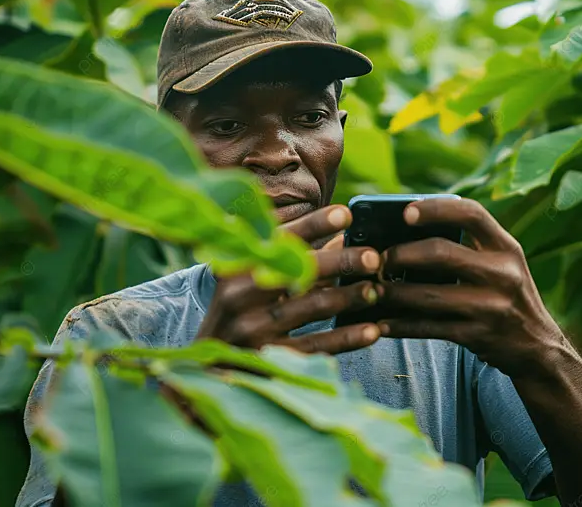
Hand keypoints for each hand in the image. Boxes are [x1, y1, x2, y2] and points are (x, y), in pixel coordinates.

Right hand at [197, 205, 384, 354]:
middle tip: (375, 257)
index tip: (346, 214)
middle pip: (299, 270)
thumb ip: (290, 257)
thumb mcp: (251, 279)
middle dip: (341, 261)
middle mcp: (240, 294)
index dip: (314, 224)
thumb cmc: (240, 310)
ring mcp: (253, 328)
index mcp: (237, 265)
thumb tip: (342, 239)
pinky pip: (316, 344)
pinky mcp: (269, 358)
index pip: (281, 237)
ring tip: (377, 290)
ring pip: (312, 306)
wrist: (204, 367)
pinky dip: (347, 337)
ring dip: (350, 297)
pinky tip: (373, 330)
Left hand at [376, 198, 569, 378]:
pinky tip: (382, 324)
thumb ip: (470, 245)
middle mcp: (503, 273)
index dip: (436, 209)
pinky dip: (401, 326)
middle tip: (379, 259)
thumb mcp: (502, 263)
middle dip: (402, 255)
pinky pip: (430, 328)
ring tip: (373, 290)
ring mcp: (491, 307)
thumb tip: (407, 231)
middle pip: (442, 253)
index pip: (471, 214)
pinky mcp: (478, 336)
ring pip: (429, 296)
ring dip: (394, 293)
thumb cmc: (506, 295)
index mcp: (507, 247)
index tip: (406, 212)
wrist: (537, 345)